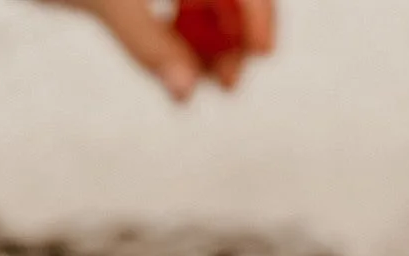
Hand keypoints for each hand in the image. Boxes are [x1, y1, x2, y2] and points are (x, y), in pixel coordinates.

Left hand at [48, 0, 275, 101]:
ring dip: (208, 40)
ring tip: (202, 84)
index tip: (262, 53)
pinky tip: (179, 68)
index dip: (255, 8)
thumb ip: (146, 43)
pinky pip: (180, 4)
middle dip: (232, 31)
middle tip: (228, 84)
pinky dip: (180, 33)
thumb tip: (184, 94)